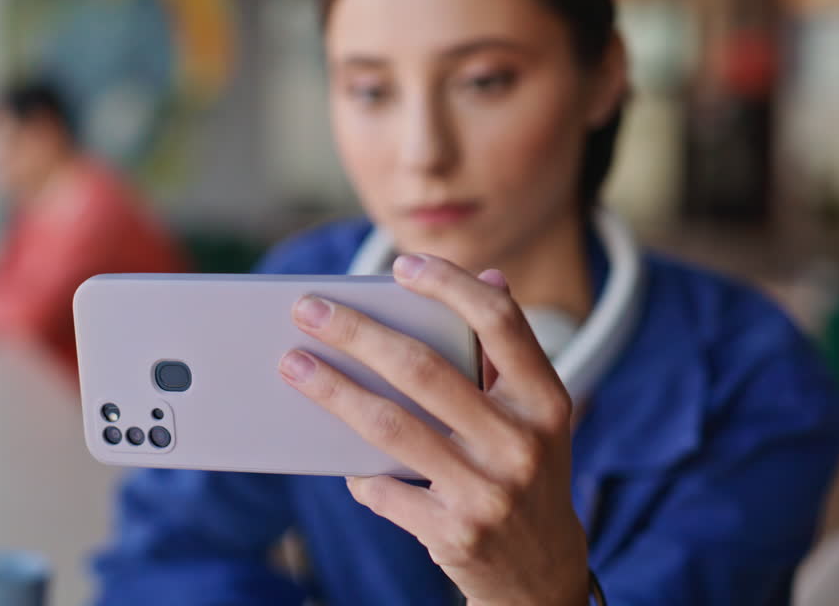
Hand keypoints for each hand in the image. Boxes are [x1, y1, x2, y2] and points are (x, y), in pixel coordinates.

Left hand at [278, 254, 588, 605]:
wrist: (542, 573)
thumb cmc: (525, 473)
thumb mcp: (534, 415)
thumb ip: (506, 353)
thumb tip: (485, 276)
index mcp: (545, 401)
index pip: (499, 322)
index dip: (449, 285)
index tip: (401, 265)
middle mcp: (522, 443)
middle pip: (423, 368)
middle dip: (356, 332)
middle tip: (307, 309)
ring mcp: (488, 491)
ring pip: (390, 425)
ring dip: (331, 390)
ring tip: (293, 364)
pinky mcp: (454, 533)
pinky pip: (383, 489)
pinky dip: (356, 472)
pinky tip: (336, 458)